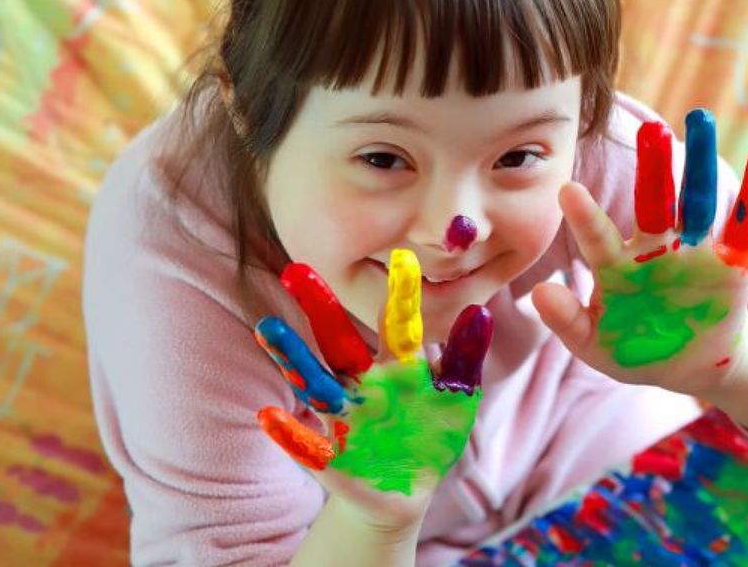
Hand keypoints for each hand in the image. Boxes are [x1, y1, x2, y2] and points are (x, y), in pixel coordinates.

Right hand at [254, 249, 491, 528]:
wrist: (407, 491)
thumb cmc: (431, 435)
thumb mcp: (456, 397)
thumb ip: (464, 357)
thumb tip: (479, 310)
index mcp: (396, 367)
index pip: (396, 324)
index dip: (400, 295)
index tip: (402, 256)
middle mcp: (363, 383)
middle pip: (339, 341)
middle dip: (319, 308)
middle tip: (295, 270)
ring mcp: (344, 418)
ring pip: (315, 383)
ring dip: (292, 357)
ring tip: (268, 327)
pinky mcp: (331, 458)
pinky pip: (306, 445)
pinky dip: (289, 433)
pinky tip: (268, 418)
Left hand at [532, 108, 747, 396]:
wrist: (687, 367)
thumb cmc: (633, 350)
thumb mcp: (595, 345)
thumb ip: (567, 321)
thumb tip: (538, 292)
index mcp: (617, 266)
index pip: (598, 238)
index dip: (585, 217)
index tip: (566, 190)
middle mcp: (655, 248)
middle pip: (653, 201)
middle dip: (653, 167)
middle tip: (650, 130)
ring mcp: (694, 251)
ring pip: (697, 200)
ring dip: (699, 162)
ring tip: (700, 119)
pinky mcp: (731, 261)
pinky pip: (743, 223)